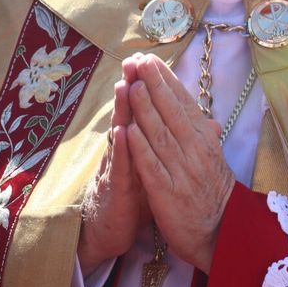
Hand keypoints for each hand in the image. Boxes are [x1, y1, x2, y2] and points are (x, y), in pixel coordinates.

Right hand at [77, 59, 148, 275]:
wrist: (110, 228)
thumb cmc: (131, 193)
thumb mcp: (149, 163)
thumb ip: (159, 141)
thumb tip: (178, 119)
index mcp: (137, 142)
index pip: (142, 108)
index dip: (146, 85)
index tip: (150, 58)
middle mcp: (125, 149)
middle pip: (129, 112)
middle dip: (132, 85)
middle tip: (134, 59)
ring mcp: (117, 166)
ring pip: (120, 133)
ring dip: (122, 109)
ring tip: (124, 84)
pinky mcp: (116, 188)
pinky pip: (119, 167)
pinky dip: (121, 149)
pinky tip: (122, 132)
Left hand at [125, 54, 234, 272]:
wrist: (221, 232)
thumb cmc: (212, 192)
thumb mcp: (212, 158)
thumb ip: (203, 134)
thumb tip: (200, 112)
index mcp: (205, 140)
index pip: (184, 103)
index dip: (167, 80)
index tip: (152, 60)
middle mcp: (195, 151)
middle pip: (172, 112)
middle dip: (154, 85)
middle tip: (139, 61)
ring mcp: (182, 171)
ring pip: (160, 134)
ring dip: (144, 109)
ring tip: (131, 85)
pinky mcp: (168, 193)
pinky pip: (152, 167)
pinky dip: (140, 148)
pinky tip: (128, 130)